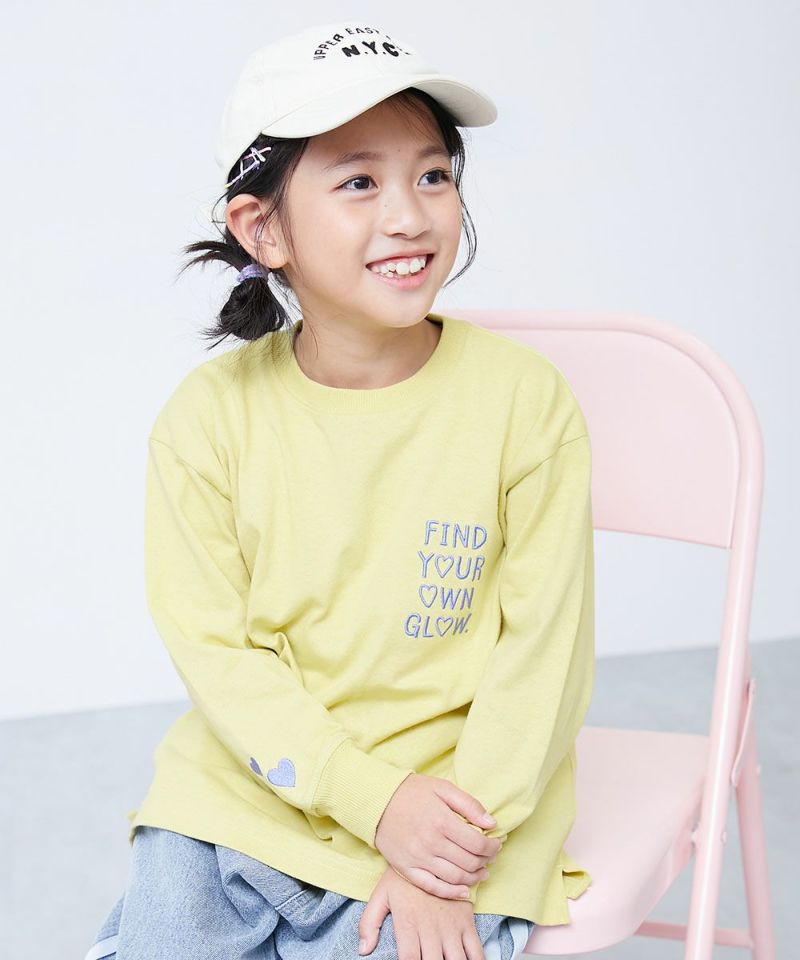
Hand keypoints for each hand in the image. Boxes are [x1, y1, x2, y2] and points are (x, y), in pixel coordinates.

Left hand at [358, 863, 485, 958]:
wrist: (433, 850)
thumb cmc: (404, 877)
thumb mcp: (383, 894)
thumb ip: (370, 921)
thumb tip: (363, 949)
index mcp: (408, 924)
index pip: (410, 959)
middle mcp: (430, 929)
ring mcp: (450, 926)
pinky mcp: (466, 921)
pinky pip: (476, 950)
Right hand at [374, 773, 502, 899]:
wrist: (376, 801)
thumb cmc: (411, 792)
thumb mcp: (442, 788)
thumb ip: (468, 804)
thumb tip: (491, 822)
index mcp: (442, 821)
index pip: (477, 843)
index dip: (492, 847)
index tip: (496, 844)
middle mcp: (431, 843)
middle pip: (469, 862)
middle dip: (486, 862)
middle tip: (491, 857)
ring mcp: (418, 858)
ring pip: (455, 878)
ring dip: (474, 878)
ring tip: (482, 872)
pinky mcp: (406, 869)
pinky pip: (433, 887)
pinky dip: (452, 892)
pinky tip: (464, 890)